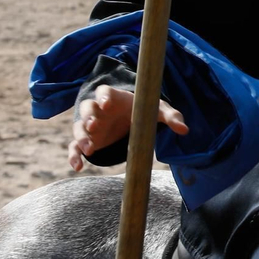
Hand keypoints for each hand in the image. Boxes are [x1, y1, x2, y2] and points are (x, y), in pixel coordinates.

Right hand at [69, 85, 187, 170]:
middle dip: (88, 117)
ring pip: (79, 127)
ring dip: (81, 136)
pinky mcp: (89, 139)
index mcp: (114, 97)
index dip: (103, 96)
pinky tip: (77, 167)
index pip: (104, 91)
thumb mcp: (159, 111)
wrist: (131, 119)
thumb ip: (171, 117)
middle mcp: (98, 109)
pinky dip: (73, 155)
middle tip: (93, 126)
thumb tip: (185, 130)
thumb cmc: (143, 110)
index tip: (106, 104)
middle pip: (87, 108)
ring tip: (89, 149)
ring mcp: (90, 125)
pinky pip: (74, 146)